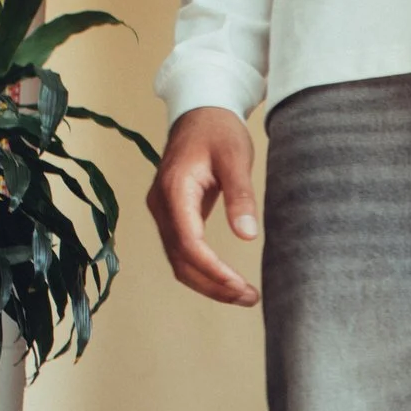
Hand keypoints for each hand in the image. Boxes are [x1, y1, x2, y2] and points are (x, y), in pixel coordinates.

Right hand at [147, 106, 261, 306]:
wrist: (199, 112)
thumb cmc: (218, 131)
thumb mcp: (236, 158)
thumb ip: (240, 196)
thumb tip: (247, 234)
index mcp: (174, 189)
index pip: (188, 241)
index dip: (212, 269)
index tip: (239, 285)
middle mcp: (161, 204)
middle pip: (180, 260)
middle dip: (213, 284)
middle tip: (249, 298)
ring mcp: (163, 212)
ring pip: (179, 261)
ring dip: (208, 283)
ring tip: (243, 295)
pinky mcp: (171, 215)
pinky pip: (182, 252)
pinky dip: (202, 271)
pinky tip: (227, 280)